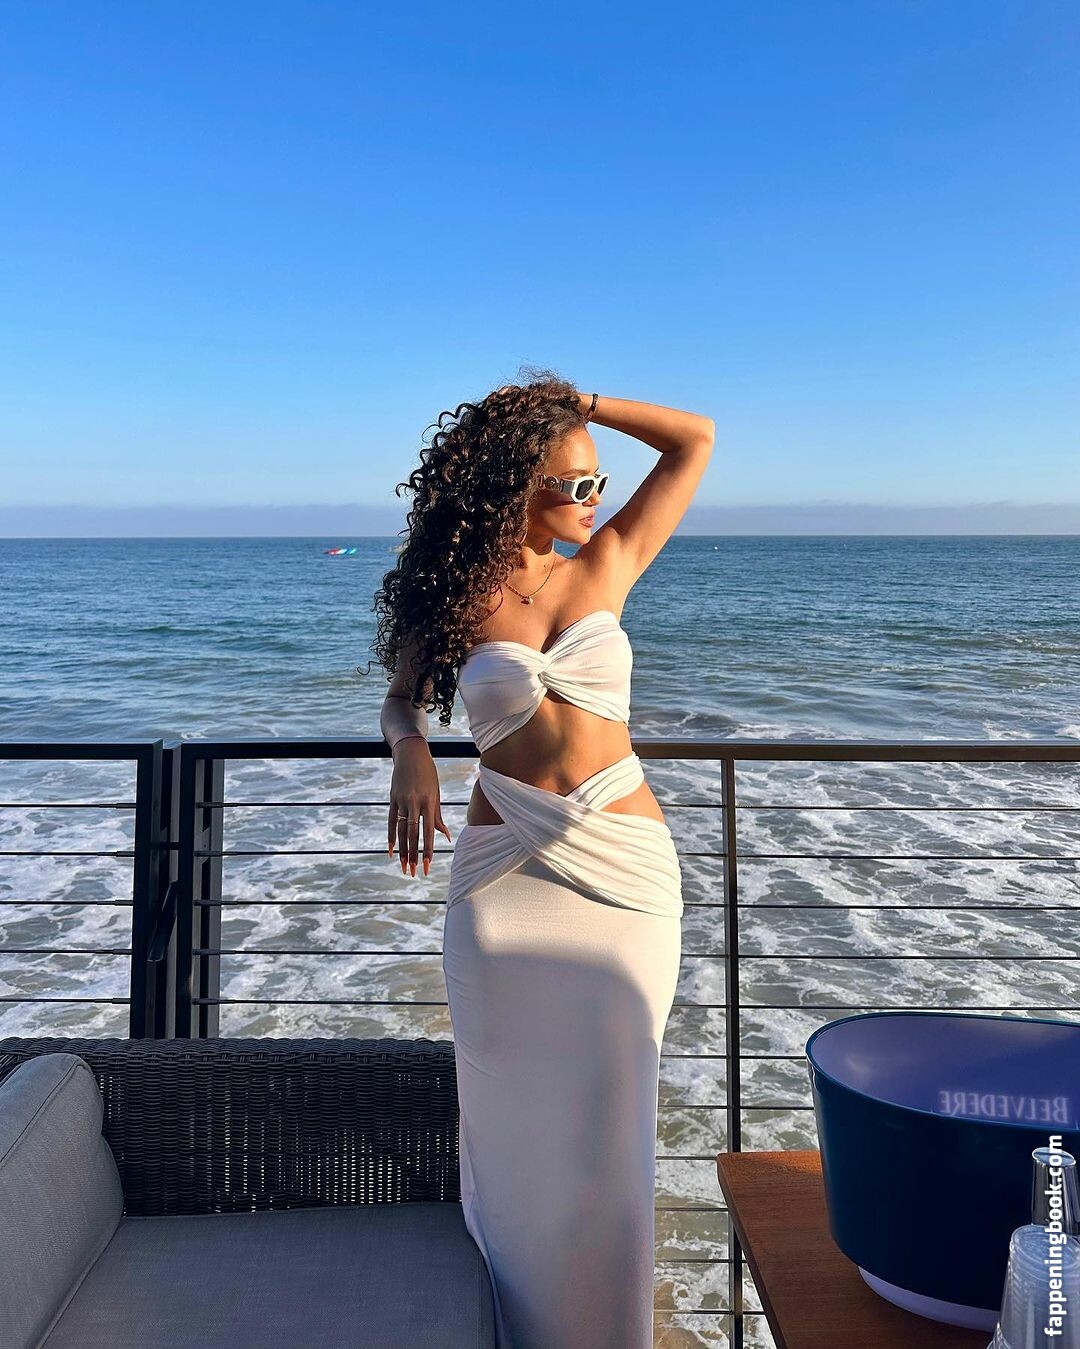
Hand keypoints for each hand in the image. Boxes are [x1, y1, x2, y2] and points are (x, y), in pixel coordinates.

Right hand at [387, 739, 451, 876]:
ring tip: (403, 866)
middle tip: (412, 873)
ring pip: (401, 831)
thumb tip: (446, 837)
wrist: (411, 754)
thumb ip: (438, 817)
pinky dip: (391, 837)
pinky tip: (391, 851)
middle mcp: (414, 803)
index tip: (427, 866)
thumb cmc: (428, 775)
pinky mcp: (392, 799)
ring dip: (402, 851)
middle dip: (413, 856)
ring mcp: (401, 801)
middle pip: (413, 835)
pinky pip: (391, 822)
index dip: (427, 851)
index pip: (428, 833)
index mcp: (429, 802)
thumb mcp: (436, 794)